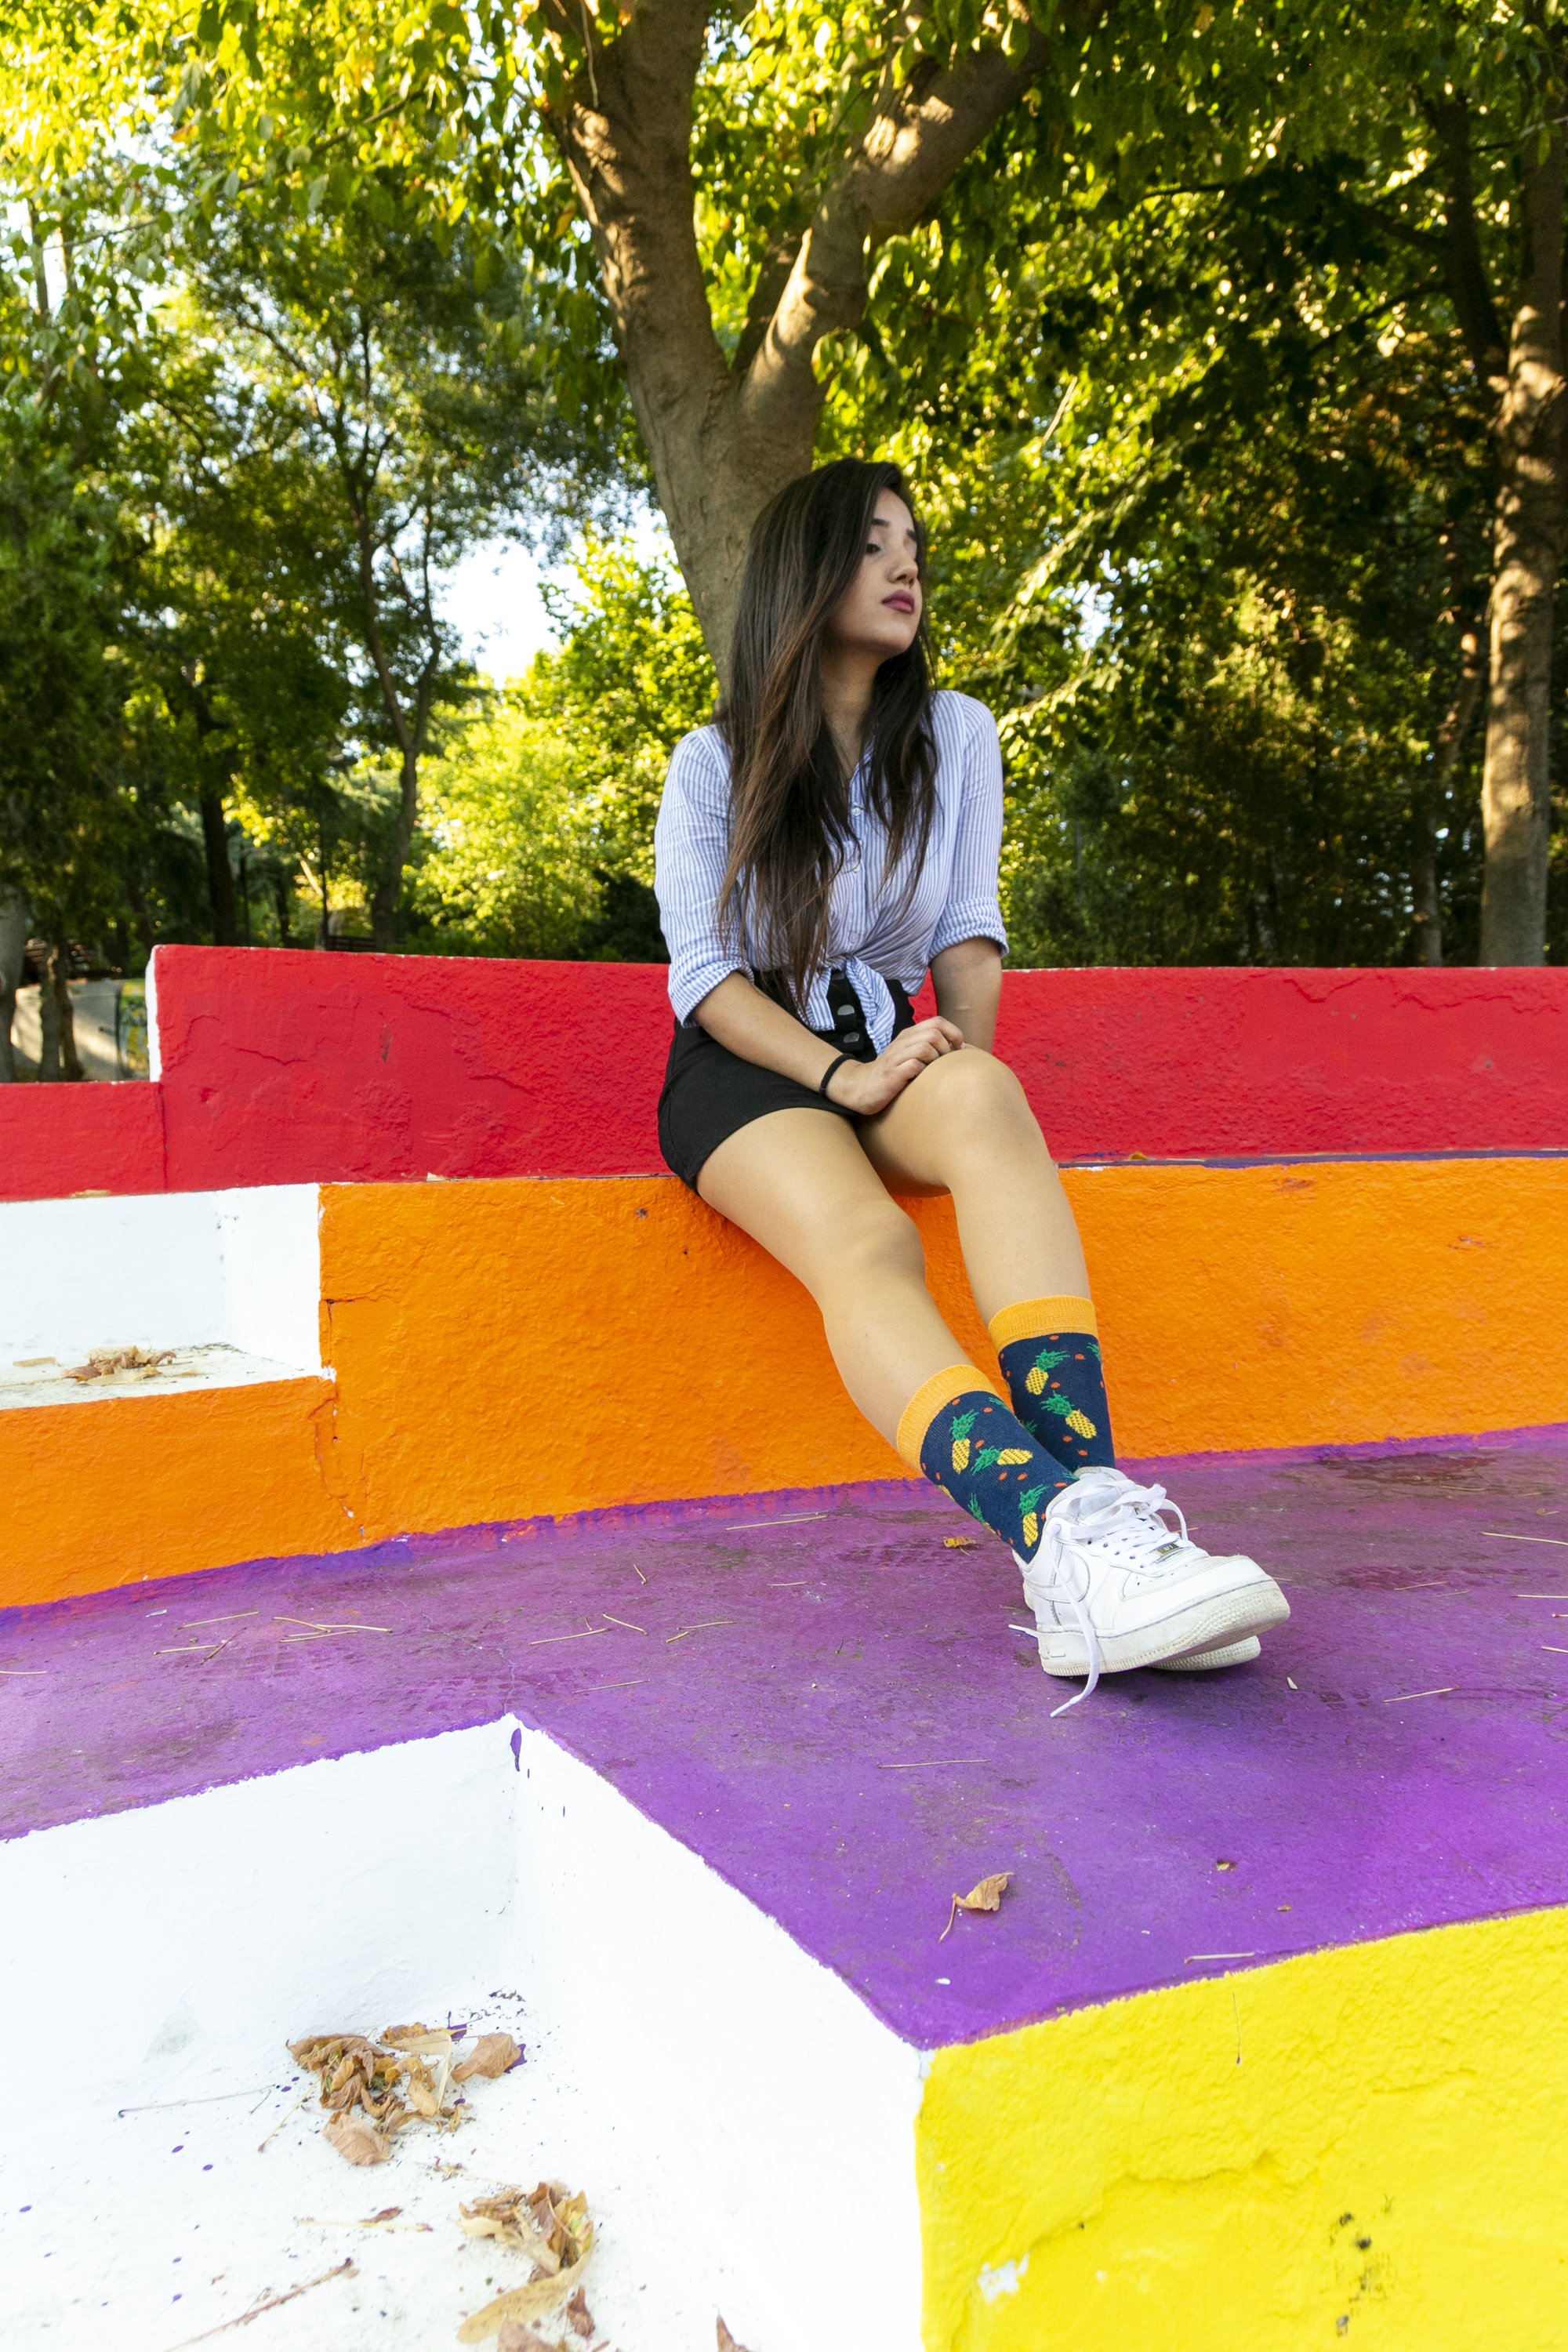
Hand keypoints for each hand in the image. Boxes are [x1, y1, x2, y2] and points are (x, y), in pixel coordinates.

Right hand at [824, 1016, 964, 1114]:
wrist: (862, 1087)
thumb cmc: (893, 1073)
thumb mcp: (909, 1054)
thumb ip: (928, 1046)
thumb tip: (960, 1048)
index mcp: (909, 1034)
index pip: (938, 1021)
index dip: (954, 1033)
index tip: (958, 1049)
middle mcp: (903, 1042)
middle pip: (934, 1033)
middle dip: (947, 1048)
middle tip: (946, 1063)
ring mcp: (896, 1057)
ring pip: (926, 1047)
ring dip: (936, 1060)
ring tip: (934, 1071)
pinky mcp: (892, 1074)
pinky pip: (914, 1066)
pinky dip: (923, 1072)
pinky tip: (921, 1079)